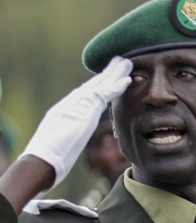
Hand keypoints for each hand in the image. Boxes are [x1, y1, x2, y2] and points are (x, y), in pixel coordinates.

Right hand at [21, 56, 132, 190]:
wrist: (41, 161)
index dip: (98, 84)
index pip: (85, 93)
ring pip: (99, 84)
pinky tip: (127, 81)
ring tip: (127, 63)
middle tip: (120, 62)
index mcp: (65, 110)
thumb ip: (70, 135)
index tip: (108, 76)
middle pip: (92, 84)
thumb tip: (71, 140)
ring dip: (114, 74)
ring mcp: (75, 105)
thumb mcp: (62, 142)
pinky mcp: (82, 110)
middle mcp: (70, 104)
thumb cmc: (51, 159)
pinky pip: (102, 94)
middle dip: (107, 73)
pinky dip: (115, 87)